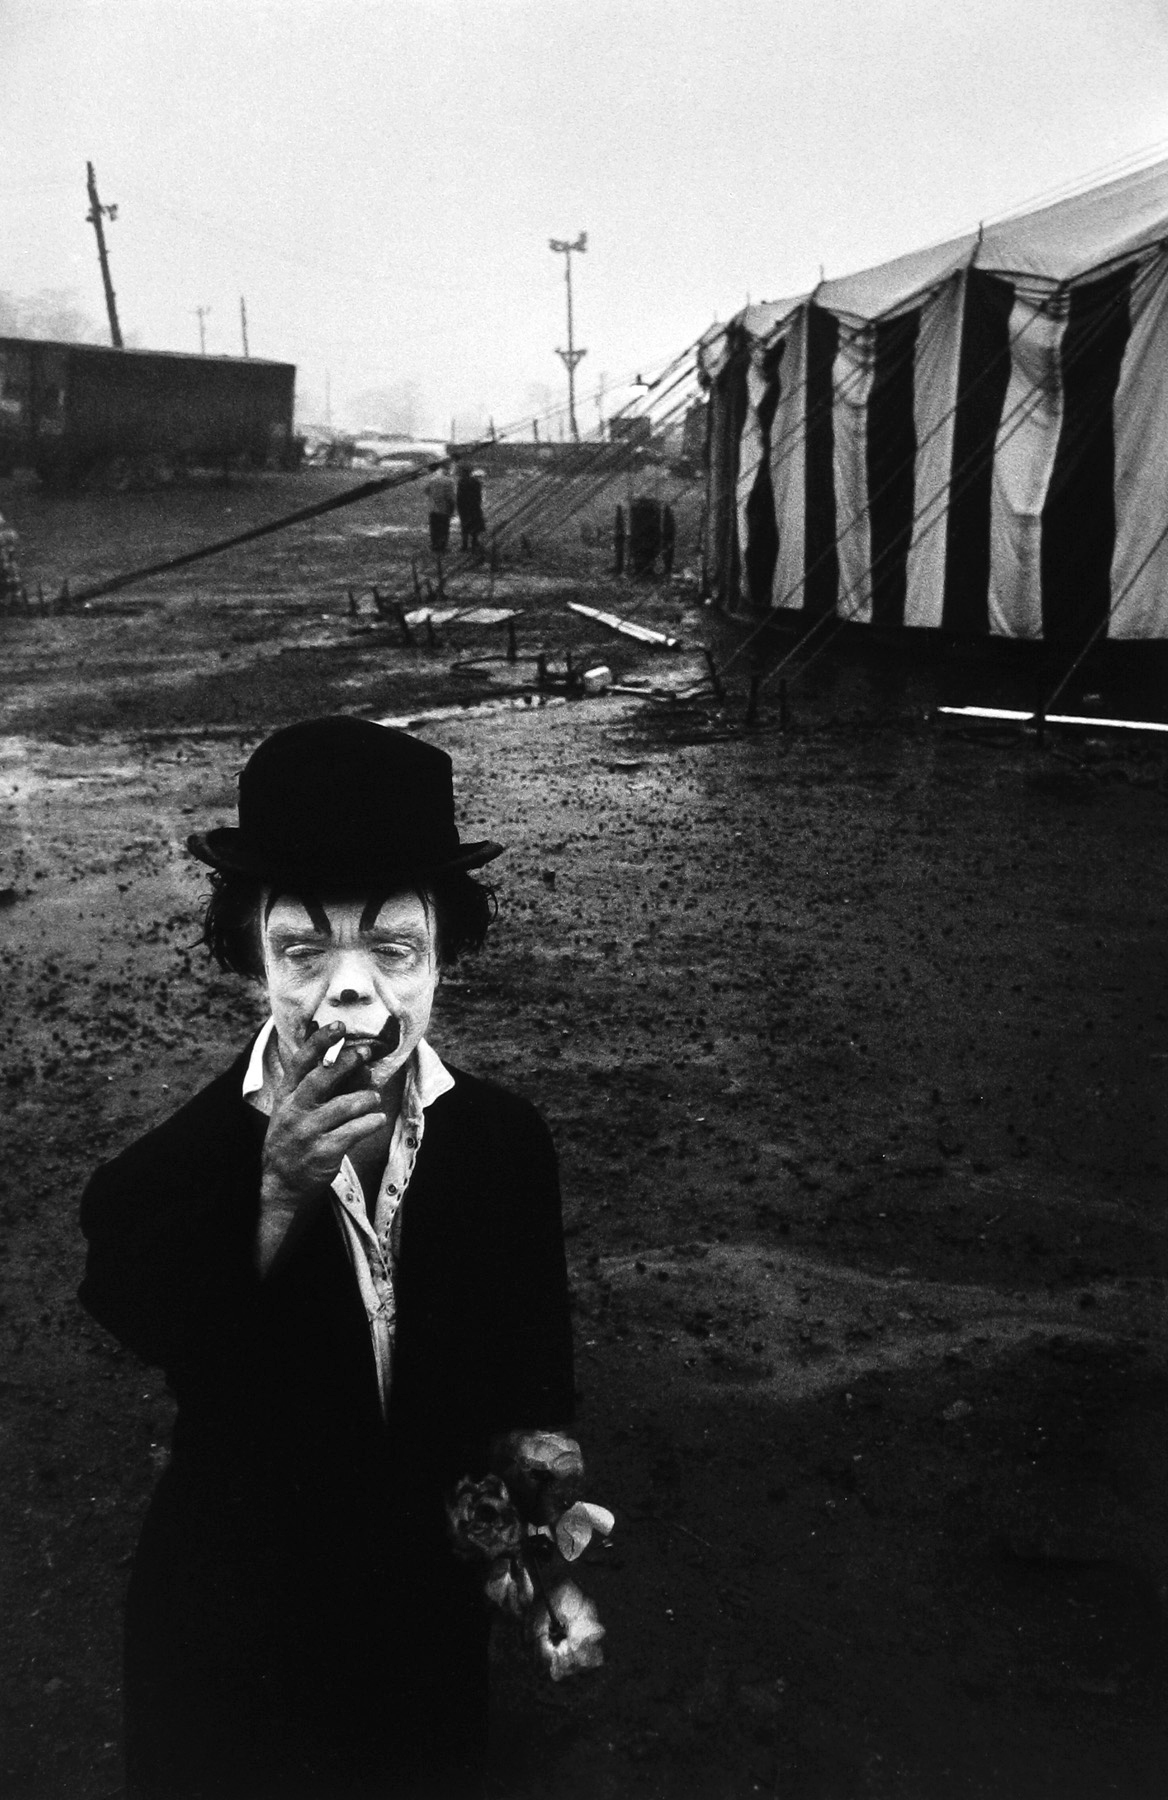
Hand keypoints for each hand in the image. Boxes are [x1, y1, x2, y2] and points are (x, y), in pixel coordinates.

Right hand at [260, 1024, 385, 1230]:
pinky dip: (371, 1122)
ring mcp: (307, 1132)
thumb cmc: (294, 1140)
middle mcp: (294, 1111)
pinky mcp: (323, 1152)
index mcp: (286, 1096)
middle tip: (366, 1053)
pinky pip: (354, 1131)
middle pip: (321, 1078)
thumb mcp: (295, 1109)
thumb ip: (320, 1086)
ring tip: (375, 1098)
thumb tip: (356, 1061)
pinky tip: (377, 1119)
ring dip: (366, 1098)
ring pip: (345, 1105)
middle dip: (346, 1061)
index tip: (339, 1026)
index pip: (301, 1062)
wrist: (282, 1184)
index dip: (320, 1041)